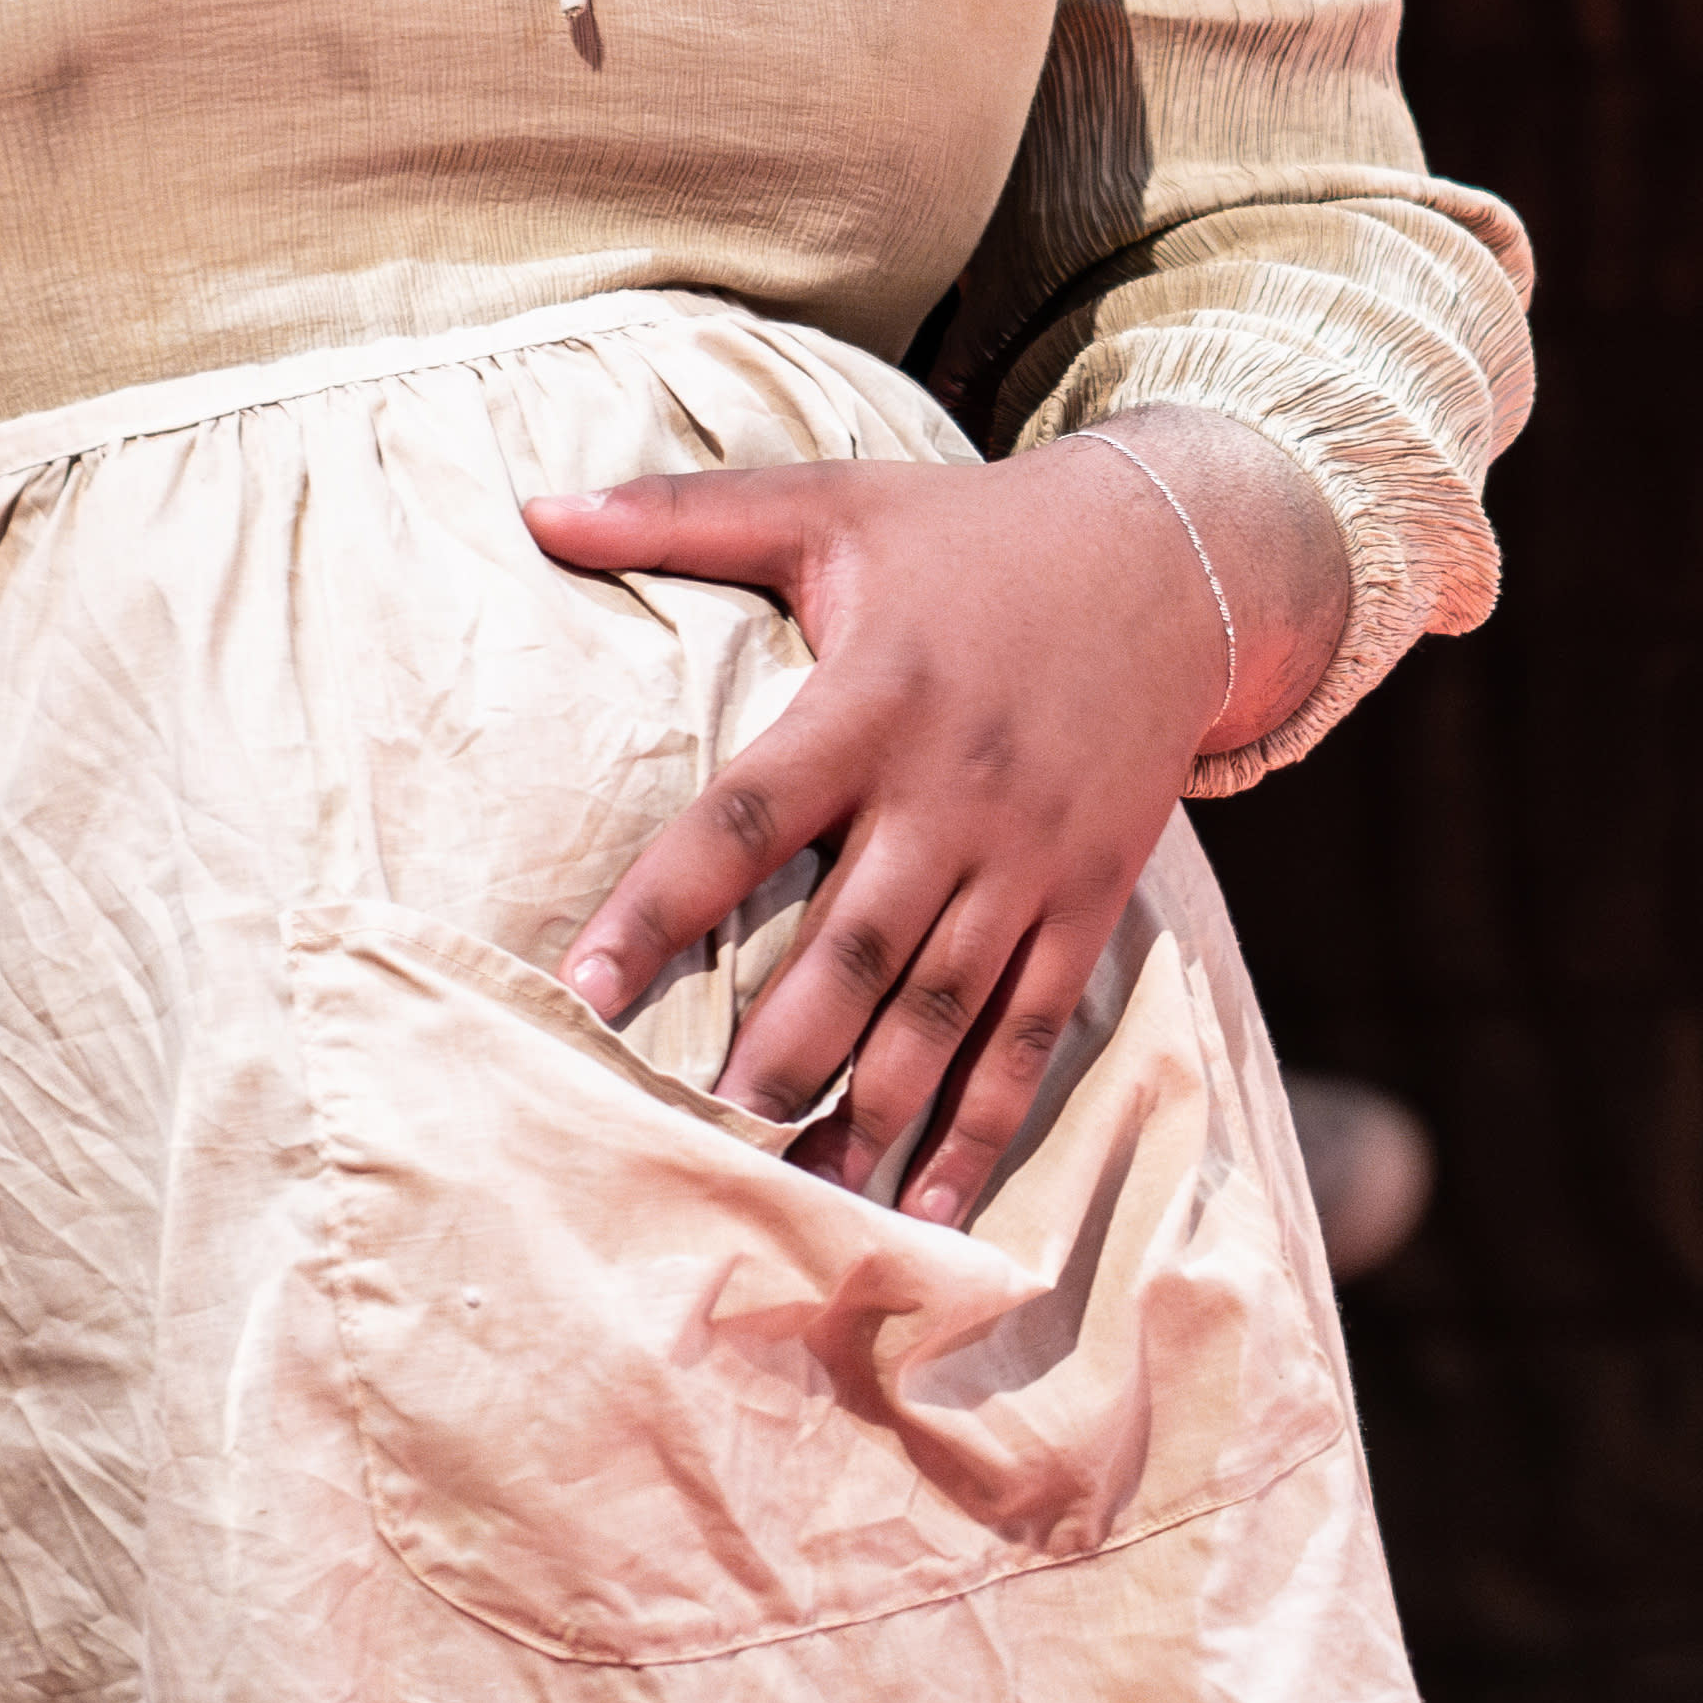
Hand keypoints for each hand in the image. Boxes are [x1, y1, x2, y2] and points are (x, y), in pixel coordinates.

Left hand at [522, 416, 1331, 1221]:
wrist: (1169, 561)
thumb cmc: (968, 533)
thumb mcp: (827, 502)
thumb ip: (678, 514)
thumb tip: (533, 505)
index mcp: (869, 701)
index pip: (746, 818)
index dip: (663, 903)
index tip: (586, 985)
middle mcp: (949, 794)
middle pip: (851, 946)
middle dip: (779, 1049)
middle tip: (700, 1136)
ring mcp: (1026, 858)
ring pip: (942, 1008)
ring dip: (873, 1107)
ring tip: (802, 1196)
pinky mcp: (1087, 899)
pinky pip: (1034, 1028)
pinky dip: (986, 1121)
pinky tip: (929, 1201)